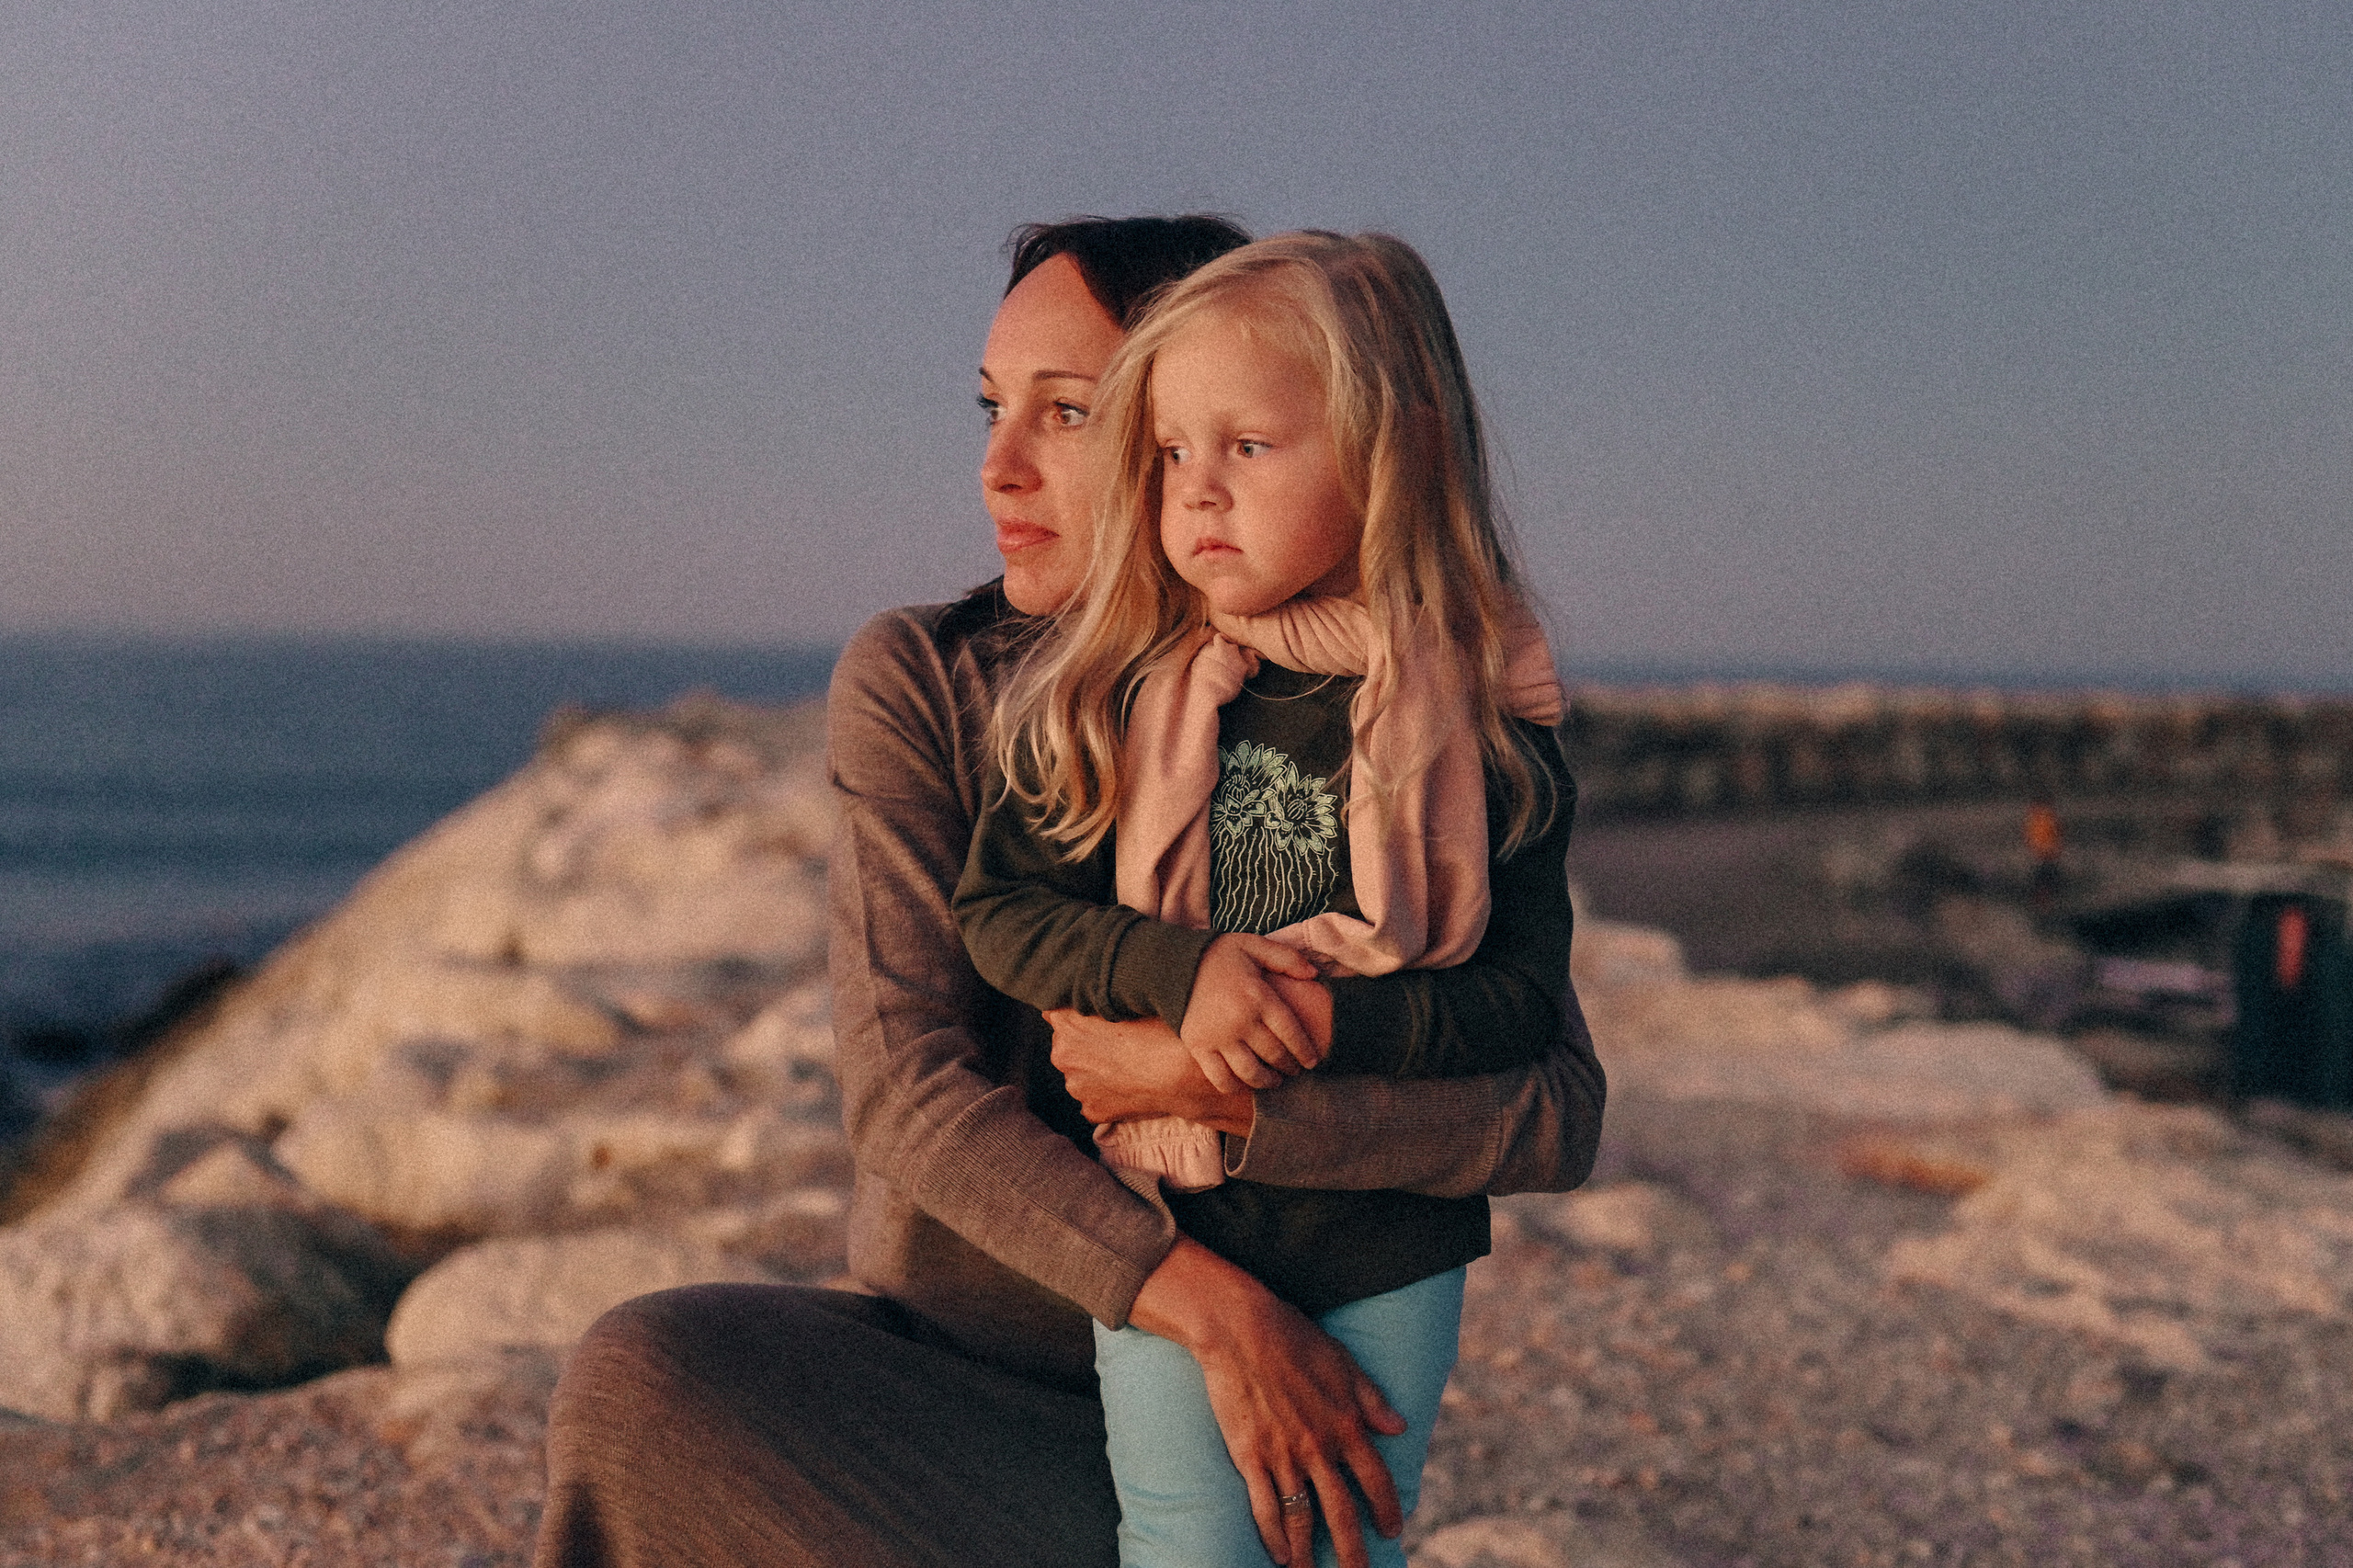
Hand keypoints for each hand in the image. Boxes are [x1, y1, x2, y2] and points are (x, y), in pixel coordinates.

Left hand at [1046, 1010, 1254, 1133]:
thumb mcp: (1128, 999)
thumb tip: (1088, 992)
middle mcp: (1062, 1054)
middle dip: (1086, 1045)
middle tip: (1118, 1043)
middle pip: (1067, 1045)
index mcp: (1066, 1022)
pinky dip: (1107, 1094)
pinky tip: (1129, 1086)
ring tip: (1127, 1066)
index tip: (1096, 1019)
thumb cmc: (1160, 1028)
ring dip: (1095, 1070)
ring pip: (1080, 1074)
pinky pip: (1094, 1099)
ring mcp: (1076, 1086)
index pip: (1058, 1014)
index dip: (1078, 1016)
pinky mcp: (1092, 1110)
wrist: (1182, 1071)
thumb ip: (1100, 996)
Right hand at [1129, 1238, 1407, 1567]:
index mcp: (1347, 1424)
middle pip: (1342, 1513)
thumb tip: (1399, 1427)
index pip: (1377, 1480)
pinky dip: (1273, 1537)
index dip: (1387, 1508)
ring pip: (1302, 1518)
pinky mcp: (1250, 1457)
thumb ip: (1371, 1399)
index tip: (1393, 1529)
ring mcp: (1283, 1455)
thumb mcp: (1343, 1362)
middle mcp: (1319, 1447)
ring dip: (1309, 1553)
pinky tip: (1279, 1556)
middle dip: (1353, 1551)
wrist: (1240, 1329)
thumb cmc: (1293, 1337)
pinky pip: (1264, 1508)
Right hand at [1183, 934, 1324, 1092]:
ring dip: (1267, 1082)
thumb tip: (1314, 975)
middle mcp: (1240, 1020)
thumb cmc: (1219, 955)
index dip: (1305, 1051)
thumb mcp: (1253, 945)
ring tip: (1274, 1081)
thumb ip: (1286, 958)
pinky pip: (1220, 1078)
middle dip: (1289, 1067)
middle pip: (1274, 1055)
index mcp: (1258, 996)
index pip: (1291, 1033)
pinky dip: (1235, 1087)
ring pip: (1250, 1072)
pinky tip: (1243, 1085)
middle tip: (1294, 1070)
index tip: (1312, 1061)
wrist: (1172, 964)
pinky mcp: (1198, 1046)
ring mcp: (1218, 1036)